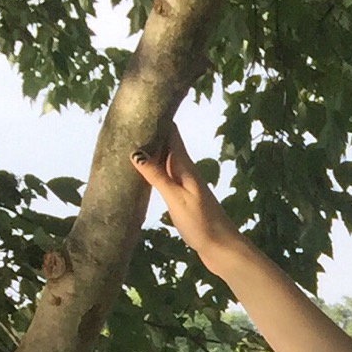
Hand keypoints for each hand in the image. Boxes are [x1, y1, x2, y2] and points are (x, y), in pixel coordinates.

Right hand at [130, 126, 243, 275]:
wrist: (223, 248)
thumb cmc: (202, 224)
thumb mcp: (176, 199)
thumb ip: (157, 176)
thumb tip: (136, 152)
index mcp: (186, 168)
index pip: (172, 134)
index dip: (160, 118)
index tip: (143, 103)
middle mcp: (187, 172)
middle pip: (167, 145)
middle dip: (151, 132)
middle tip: (128, 120)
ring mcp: (186, 185)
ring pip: (166, 160)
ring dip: (151, 151)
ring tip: (130, 141)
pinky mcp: (185, 198)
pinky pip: (166, 176)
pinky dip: (154, 169)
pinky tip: (145, 172)